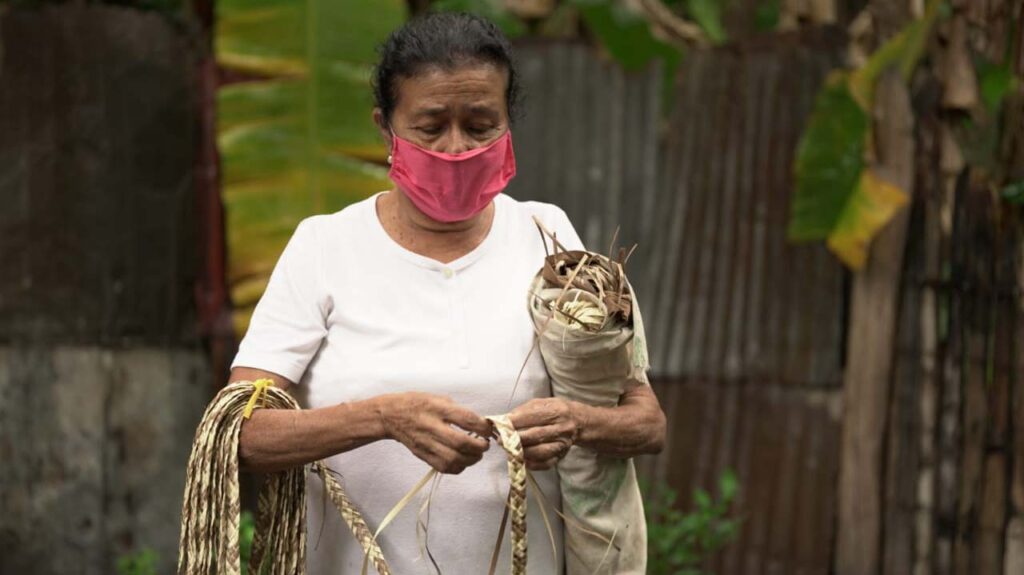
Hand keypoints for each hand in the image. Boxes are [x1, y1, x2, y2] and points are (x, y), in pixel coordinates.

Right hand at [375, 392, 491, 473]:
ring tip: (476, 454)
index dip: (483, 427)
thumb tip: (478, 423)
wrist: (390, 416)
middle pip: (461, 443)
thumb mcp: (438, 398)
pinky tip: (462, 461)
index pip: (466, 419)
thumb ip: (458, 410)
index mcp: (438, 408)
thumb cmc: (416, 403)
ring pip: (453, 459)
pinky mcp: (423, 455)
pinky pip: (444, 468)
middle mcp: (432, 426)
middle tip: (484, 445)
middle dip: (479, 446)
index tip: (489, 430)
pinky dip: (458, 467)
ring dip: (471, 460)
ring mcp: (427, 443)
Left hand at [508, 397, 581, 470]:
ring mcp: (562, 444)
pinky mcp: (561, 456)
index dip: (514, 422)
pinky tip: (522, 459)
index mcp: (556, 410)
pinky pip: (545, 464)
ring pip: (540, 452)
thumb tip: (503, 420)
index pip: (532, 417)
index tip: (500, 425)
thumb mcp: (541, 403)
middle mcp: (561, 428)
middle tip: (501, 440)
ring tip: (510, 449)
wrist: (578, 421)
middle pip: (535, 435)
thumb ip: (523, 411)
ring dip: (522, 452)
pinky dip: (532, 463)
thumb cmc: (554, 410)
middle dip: (515, 438)